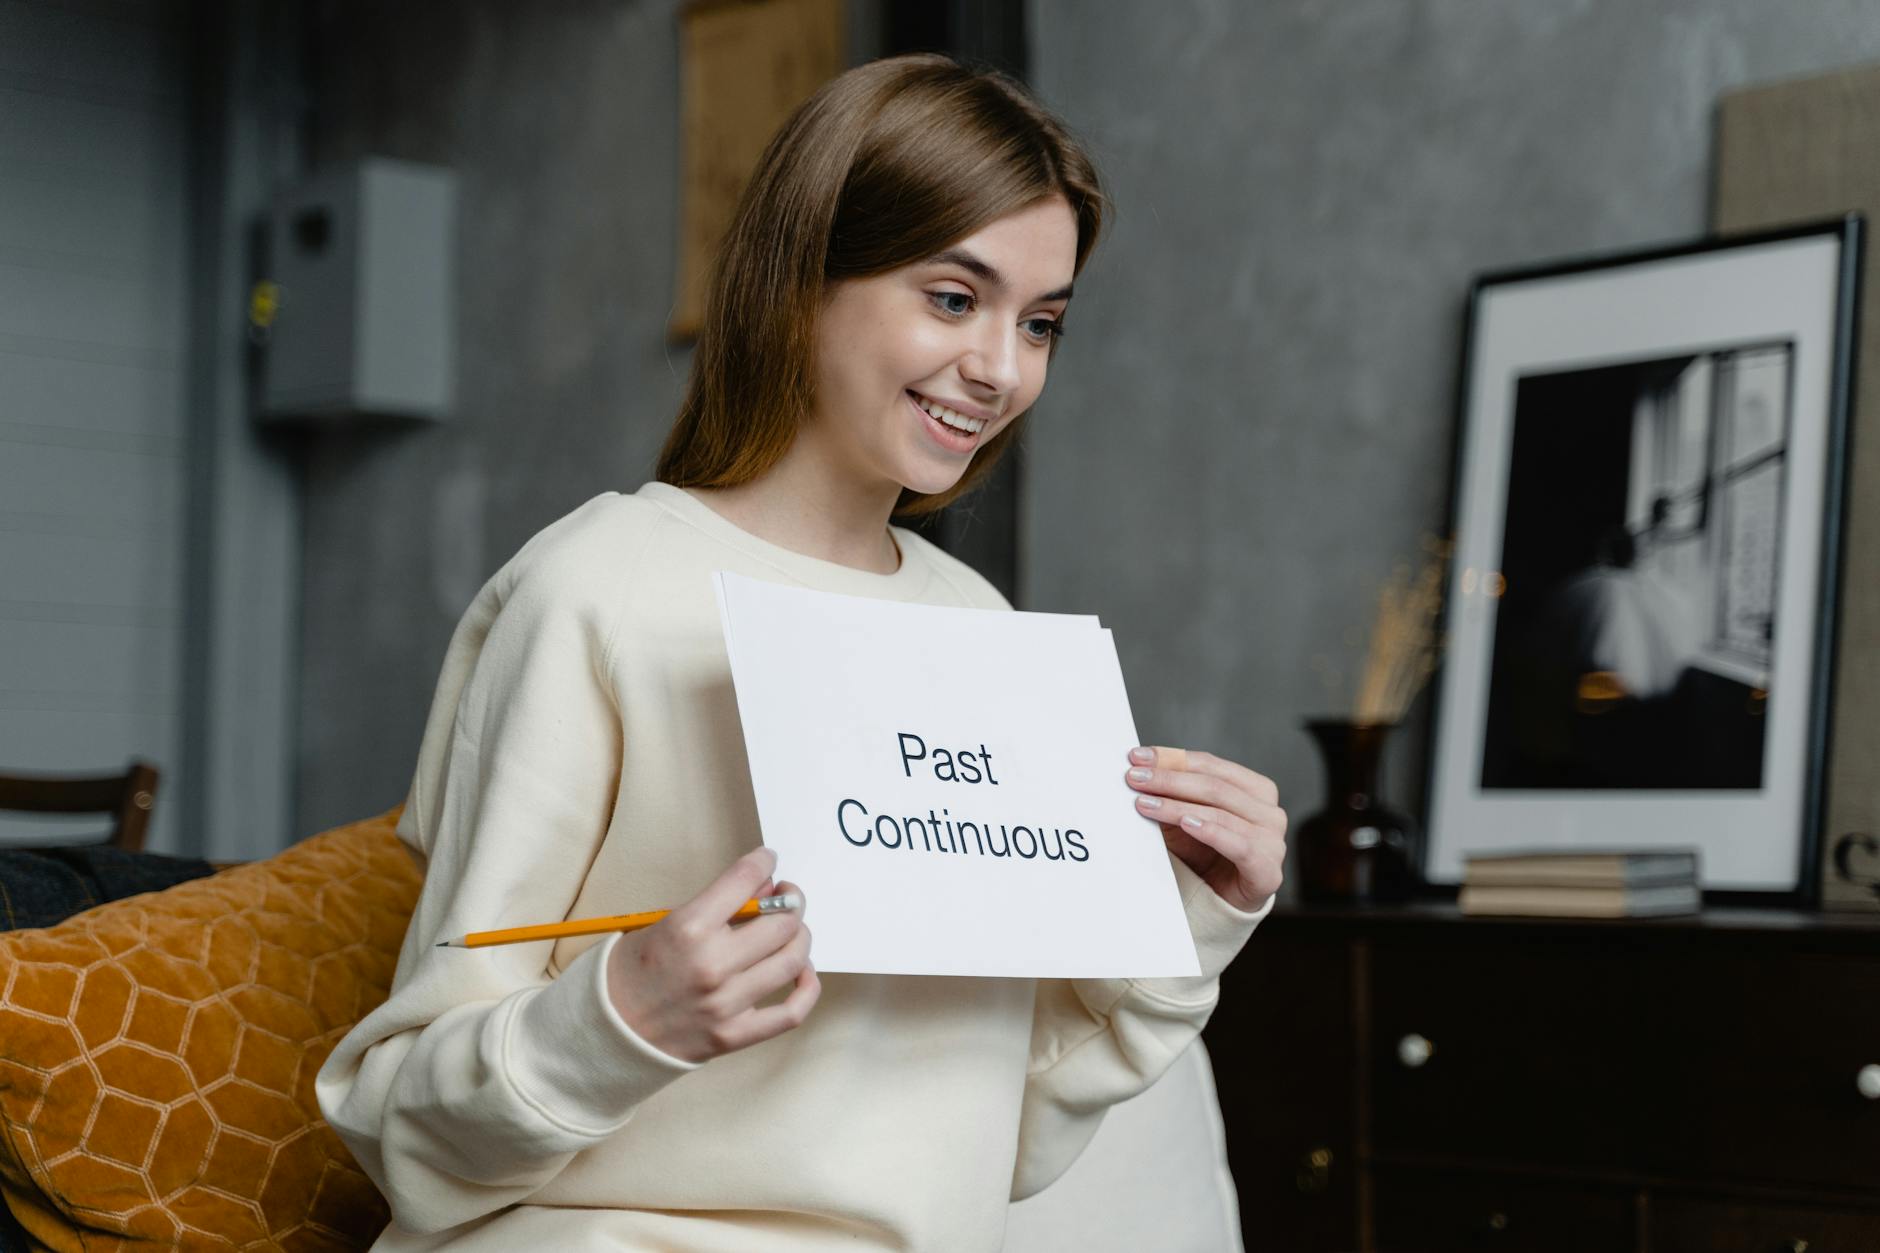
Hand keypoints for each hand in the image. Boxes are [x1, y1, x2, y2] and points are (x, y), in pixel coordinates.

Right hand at [605, 846, 819, 1062]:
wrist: (607, 1031)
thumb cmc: (631, 972)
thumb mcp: (664, 924)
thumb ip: (717, 906)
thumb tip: (765, 886)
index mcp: (687, 929)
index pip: (743, 881)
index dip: (763, 862)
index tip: (768, 859)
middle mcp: (711, 964)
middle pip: (781, 922)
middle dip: (791, 901)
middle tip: (786, 897)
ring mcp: (725, 1003)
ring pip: (792, 960)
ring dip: (800, 938)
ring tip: (791, 931)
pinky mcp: (733, 1035)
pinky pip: (791, 1013)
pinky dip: (807, 989)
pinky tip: (802, 972)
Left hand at [1124, 745, 1285, 911]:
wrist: (1220, 902)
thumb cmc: (1204, 855)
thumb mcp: (1184, 817)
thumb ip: (1172, 793)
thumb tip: (1140, 767)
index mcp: (1256, 790)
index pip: (1212, 765)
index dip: (1174, 758)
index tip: (1139, 757)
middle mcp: (1269, 812)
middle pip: (1215, 786)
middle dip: (1170, 779)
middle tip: (1135, 778)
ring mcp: (1272, 841)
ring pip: (1221, 812)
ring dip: (1178, 806)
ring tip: (1145, 803)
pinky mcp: (1267, 870)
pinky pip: (1239, 845)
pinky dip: (1211, 831)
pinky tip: (1186, 823)